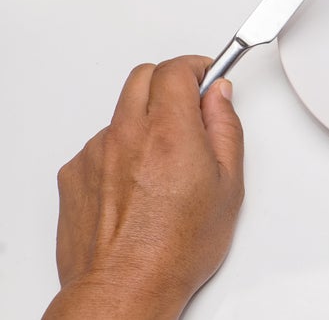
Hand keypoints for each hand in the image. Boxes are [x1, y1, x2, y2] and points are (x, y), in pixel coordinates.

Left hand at [44, 56, 243, 318]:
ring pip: (122, 112)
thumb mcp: (229, 186)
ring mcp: (95, 152)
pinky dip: (121, 151)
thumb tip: (219, 98)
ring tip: (164, 164)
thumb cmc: (177, 248)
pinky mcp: (75, 172)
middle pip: (143, 77)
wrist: (126, 286)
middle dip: (169, 83)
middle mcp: (127, 134)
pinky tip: (138, 185)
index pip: (176, 69)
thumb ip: (225, 129)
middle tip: (190, 107)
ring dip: (144, 120)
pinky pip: (101, 144)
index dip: (196, 66)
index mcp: (170, 132)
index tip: (207, 74)